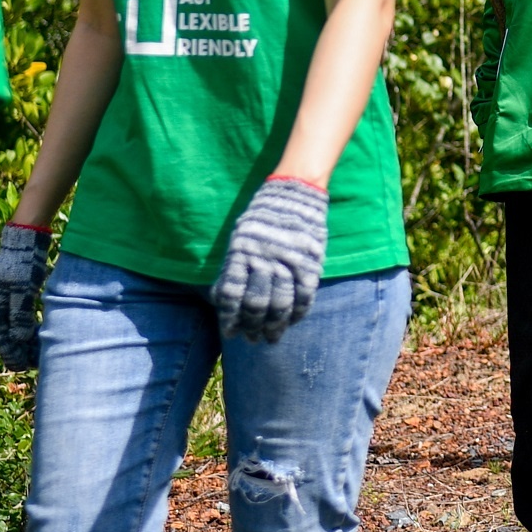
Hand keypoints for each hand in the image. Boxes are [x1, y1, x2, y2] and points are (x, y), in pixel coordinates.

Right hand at [0, 224, 51, 370]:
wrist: (26, 238)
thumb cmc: (22, 261)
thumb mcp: (22, 287)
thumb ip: (20, 313)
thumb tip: (19, 339)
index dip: (10, 353)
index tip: (25, 364)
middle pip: (2, 337)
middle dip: (16, 352)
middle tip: (34, 363)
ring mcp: (2, 301)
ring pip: (9, 330)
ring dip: (21, 343)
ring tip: (37, 354)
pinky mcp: (13, 297)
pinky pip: (16, 321)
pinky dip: (25, 332)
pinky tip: (37, 337)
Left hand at [212, 177, 328, 341]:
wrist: (295, 191)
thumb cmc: (263, 216)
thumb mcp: (240, 236)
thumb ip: (234, 266)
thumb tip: (222, 299)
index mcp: (241, 252)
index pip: (231, 295)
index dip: (229, 318)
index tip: (230, 333)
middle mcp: (263, 259)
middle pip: (255, 304)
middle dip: (252, 327)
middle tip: (252, 340)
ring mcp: (288, 262)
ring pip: (280, 305)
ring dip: (275, 326)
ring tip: (271, 339)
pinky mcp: (309, 262)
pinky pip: (304, 296)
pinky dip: (299, 313)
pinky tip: (293, 322)